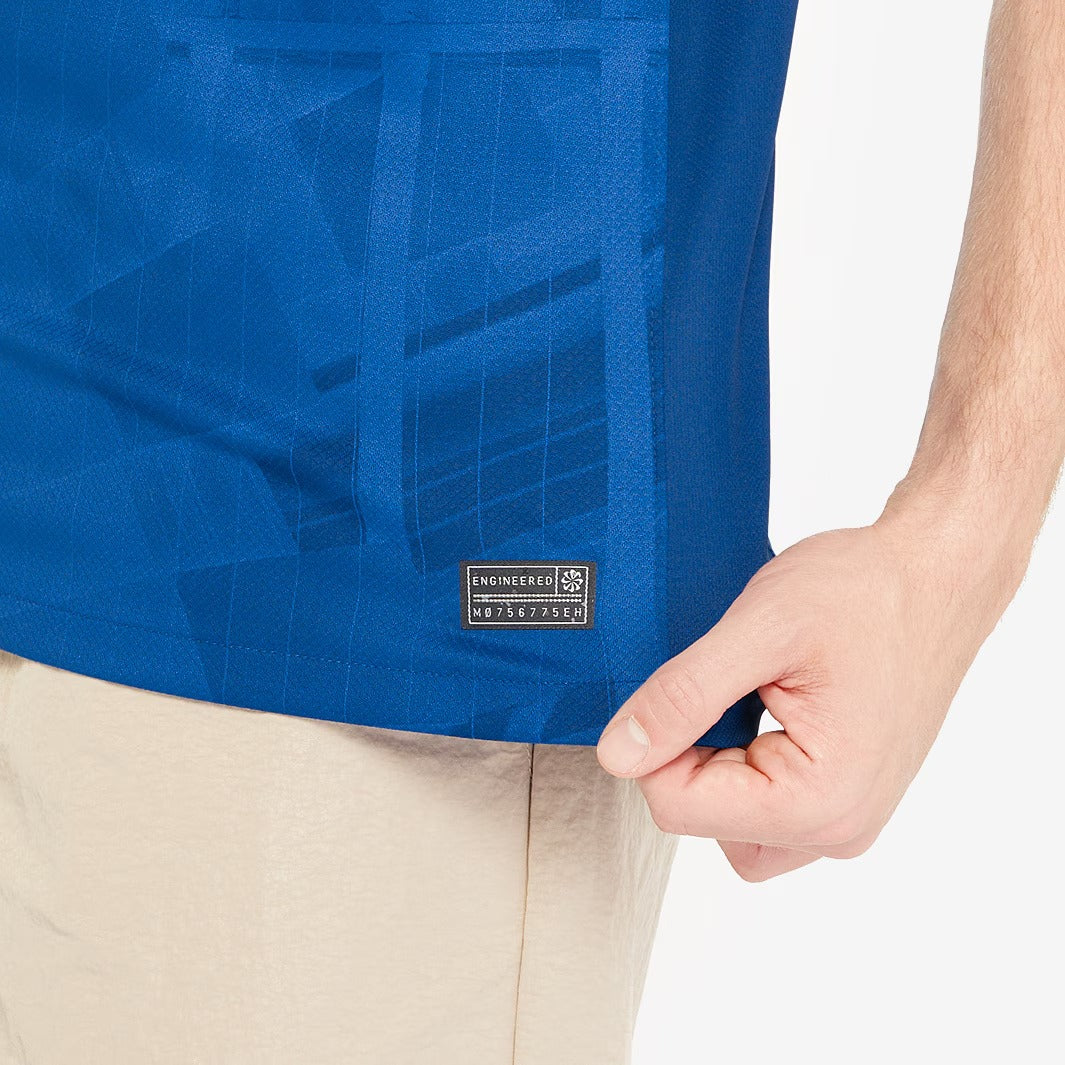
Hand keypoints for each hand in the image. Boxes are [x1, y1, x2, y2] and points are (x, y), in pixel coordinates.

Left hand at [595, 510, 1023, 880]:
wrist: (935, 574)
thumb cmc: (865, 592)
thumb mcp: (759, 631)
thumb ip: (683, 696)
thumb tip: (618, 753)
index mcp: (819, 800)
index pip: (677, 807)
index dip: (656, 742)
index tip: (682, 685)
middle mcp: (839, 828)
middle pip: (703, 820)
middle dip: (688, 755)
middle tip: (721, 684)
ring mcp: (846, 816)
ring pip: (732, 822)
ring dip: (716, 766)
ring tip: (747, 694)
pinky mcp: (844, 795)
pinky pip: (767, 805)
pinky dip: (746, 763)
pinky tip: (764, 706)